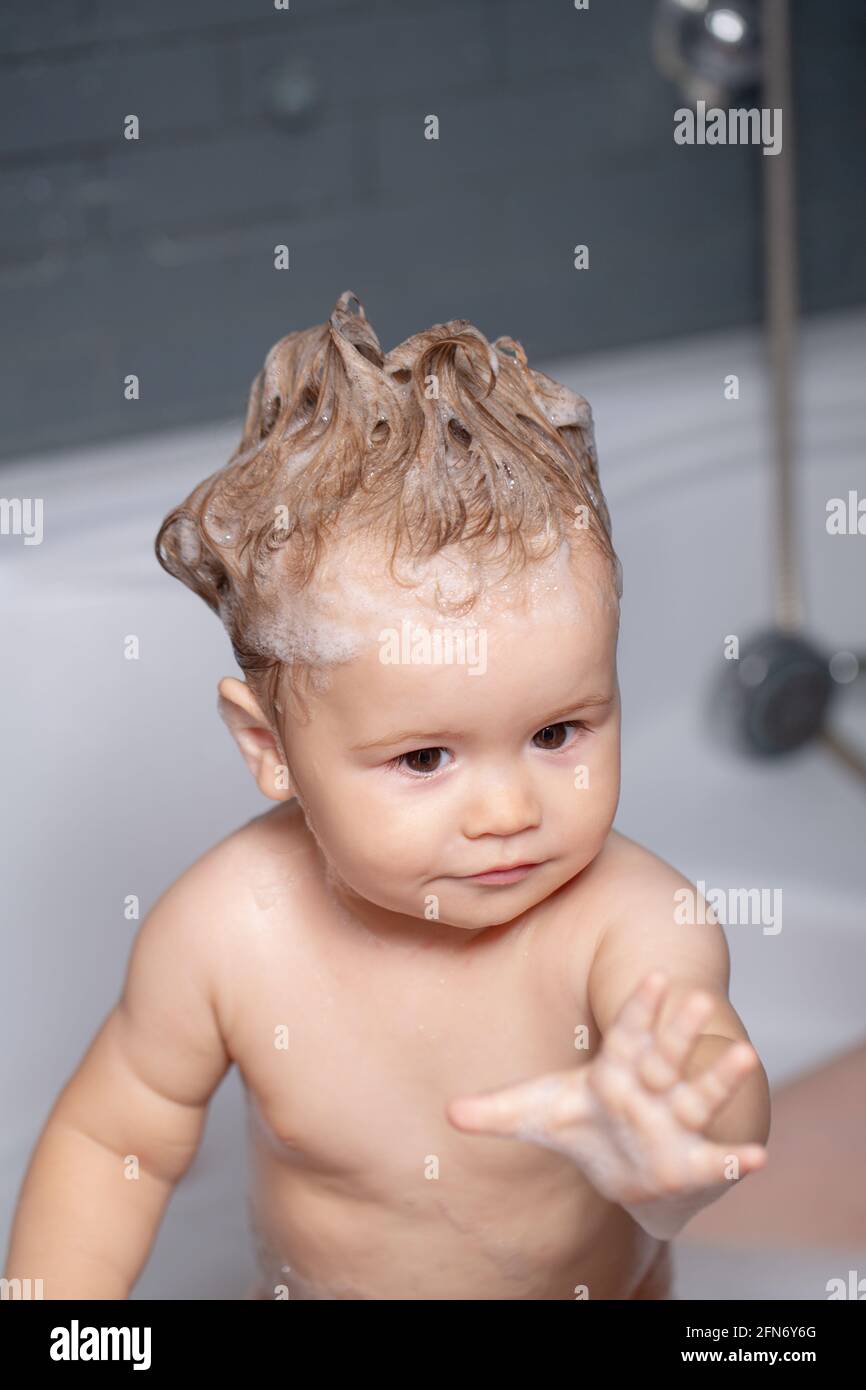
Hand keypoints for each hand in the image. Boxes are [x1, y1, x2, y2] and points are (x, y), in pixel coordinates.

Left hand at [446, 971, 766, 1231]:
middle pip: (666, 1052)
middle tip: (697, 994)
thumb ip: (496, 1112)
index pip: (628, 1030)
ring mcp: (674, 1122)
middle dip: (681, 1027)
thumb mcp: (536, 1114)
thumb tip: (449, 1112)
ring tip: (745, 1053)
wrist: (620, 1165)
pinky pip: (717, 1159)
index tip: (654, 974)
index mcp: (615, 1068)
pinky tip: (758, 1156)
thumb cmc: (582, 1123)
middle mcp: (651, 1088)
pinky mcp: (689, 1160)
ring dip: (721, 1075)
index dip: (640, 1005)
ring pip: (699, 1094)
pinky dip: (739, 1158)